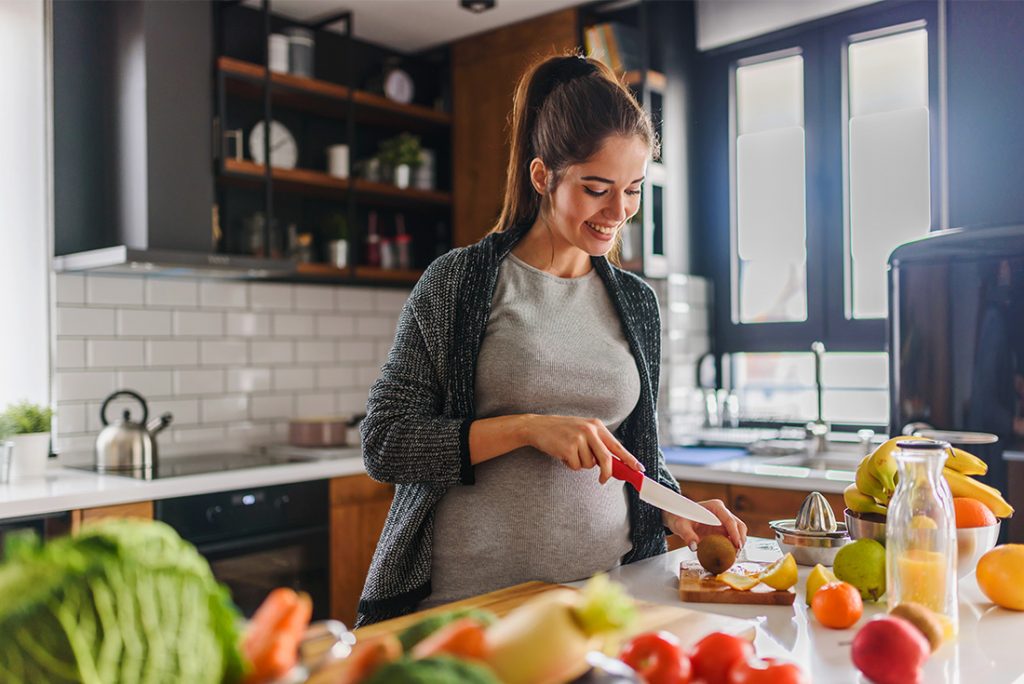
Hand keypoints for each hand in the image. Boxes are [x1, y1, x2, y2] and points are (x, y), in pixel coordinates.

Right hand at [525, 414, 644, 483]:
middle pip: (606, 459)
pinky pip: (576, 466)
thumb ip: (597, 445)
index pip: (617, 446)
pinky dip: (570, 465)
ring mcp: (579, 438)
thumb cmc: (562, 432)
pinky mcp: (568, 447)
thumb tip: (612, 465)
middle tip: (603, 480)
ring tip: (570, 453)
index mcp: (596, 426)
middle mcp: (590, 430)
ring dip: (580, 464)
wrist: (537, 427)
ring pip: (589, 465)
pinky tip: (563, 454)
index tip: (639, 470)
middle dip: (607, 473)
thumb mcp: (583, 432)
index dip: (629, 459)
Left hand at [664, 499, 746, 549]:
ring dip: (738, 544)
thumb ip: (687, 535)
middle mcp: (722, 513)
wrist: (677, 517)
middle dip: (740, 540)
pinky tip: (729, 556)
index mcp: (715, 507)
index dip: (735, 533)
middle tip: (737, 553)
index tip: (737, 545)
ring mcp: (724, 521)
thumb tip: (695, 547)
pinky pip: (732, 538)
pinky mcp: (722, 530)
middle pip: (739, 525)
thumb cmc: (679, 516)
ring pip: (738, 532)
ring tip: (733, 557)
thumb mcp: (680, 525)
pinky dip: (733, 547)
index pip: (729, 520)